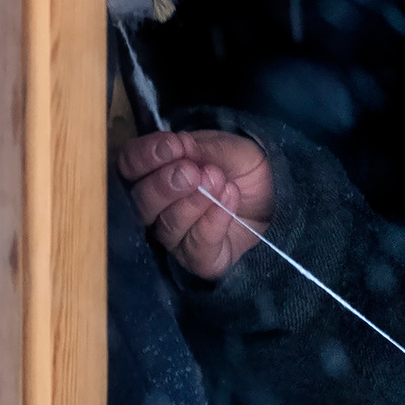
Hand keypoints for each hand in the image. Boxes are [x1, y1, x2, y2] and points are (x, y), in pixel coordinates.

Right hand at [120, 128, 271, 281]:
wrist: (273, 195)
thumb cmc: (240, 168)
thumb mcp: (228, 148)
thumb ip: (203, 149)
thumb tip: (180, 147)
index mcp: (152, 172)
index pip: (130, 166)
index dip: (146, 157)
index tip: (174, 146)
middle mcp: (155, 209)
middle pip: (142, 202)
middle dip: (164, 186)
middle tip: (192, 172)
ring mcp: (175, 237)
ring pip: (168, 226)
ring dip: (194, 202)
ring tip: (219, 181)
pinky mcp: (199, 259)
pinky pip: (197, 247)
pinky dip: (212, 223)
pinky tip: (228, 199)